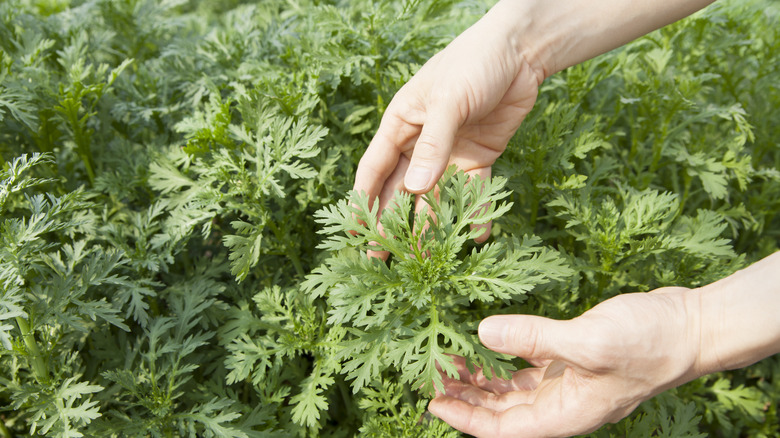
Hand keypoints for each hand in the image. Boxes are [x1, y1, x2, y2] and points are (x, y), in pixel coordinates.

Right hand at [353, 9, 542, 256]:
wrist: (521, 53)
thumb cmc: (473, 63)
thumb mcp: (448, 101)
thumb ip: (433, 145)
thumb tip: (416, 189)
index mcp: (401, 125)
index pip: (375, 169)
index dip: (363, 201)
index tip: (354, 232)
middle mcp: (421, 144)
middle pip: (399, 191)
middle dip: (389, 224)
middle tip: (380, 258)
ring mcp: (450, 155)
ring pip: (434, 197)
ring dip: (429, 225)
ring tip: (424, 257)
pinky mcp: (479, 160)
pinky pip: (472, 193)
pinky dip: (473, 213)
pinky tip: (473, 235)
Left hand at [428, 287, 703, 437]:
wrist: (690, 326)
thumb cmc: (649, 343)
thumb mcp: (588, 340)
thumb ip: (534, 338)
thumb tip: (483, 333)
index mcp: (566, 415)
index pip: (503, 430)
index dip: (465, 419)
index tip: (433, 402)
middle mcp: (562, 404)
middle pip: (502, 412)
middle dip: (466, 397)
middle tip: (432, 374)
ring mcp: (567, 383)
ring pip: (512, 391)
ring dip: (482, 379)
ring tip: (451, 359)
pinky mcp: (572, 359)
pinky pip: (528, 367)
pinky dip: (505, 359)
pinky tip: (487, 345)